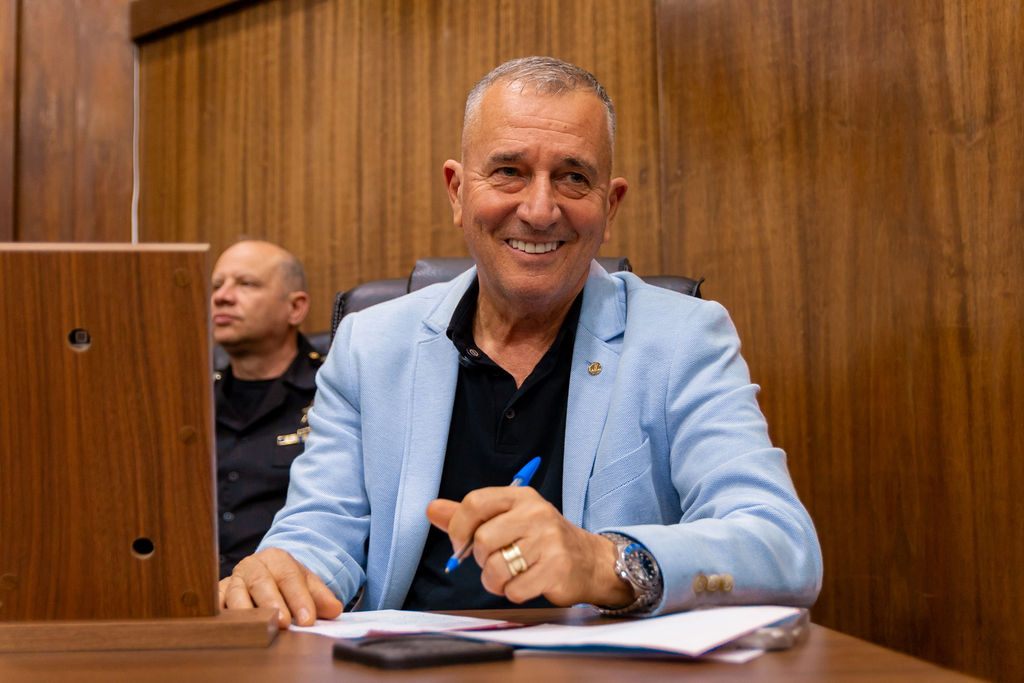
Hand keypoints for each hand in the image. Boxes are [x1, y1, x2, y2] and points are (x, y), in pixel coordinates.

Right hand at [219, 548, 343, 628]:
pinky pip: (215, 603)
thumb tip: (334, 609)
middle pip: (261, 582)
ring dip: (247, 612)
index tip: (308, 620)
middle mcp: (252, 566)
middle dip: (273, 603)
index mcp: (276, 558)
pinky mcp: (217, 595)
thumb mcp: (306, 584)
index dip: (299, 598)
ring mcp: (232, 580)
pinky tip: (230, 627)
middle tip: (284, 623)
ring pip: (235, 593)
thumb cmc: (285, 581)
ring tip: (259, 627)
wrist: (262, 573)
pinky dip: (220, 614)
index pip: (289, 576)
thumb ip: (321, 596)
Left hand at [426, 486, 633, 607]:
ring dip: (496, 581)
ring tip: (510, 574)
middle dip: (481, 559)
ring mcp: (548, 541)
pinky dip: (514, 592)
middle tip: (496, 560)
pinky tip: (528, 583)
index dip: (458, 527)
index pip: (474, 502)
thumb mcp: (508, 518)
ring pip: (496, 568)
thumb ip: (468, 516)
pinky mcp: (556, 569)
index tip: (461, 543)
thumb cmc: (541, 540)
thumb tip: (432, 509)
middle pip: (482, 540)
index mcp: (520, 497)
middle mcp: (536, 513)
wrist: (589, 561)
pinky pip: (515, 589)